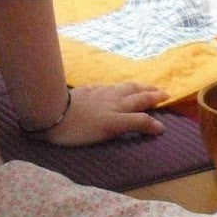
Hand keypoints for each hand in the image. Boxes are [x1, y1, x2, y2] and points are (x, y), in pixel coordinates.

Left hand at [41, 81, 169, 145]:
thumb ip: (136, 125)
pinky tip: (111, 87)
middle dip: (151, 93)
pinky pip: (104, 86)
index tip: (165, 117)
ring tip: (143, 87)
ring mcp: (98, 93)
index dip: (154, 114)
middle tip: (163, 92)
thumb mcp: (111, 129)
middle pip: (135, 94)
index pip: (142, 110)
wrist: (51, 112)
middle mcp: (112, 99)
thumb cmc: (81, 128)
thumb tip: (160, 127)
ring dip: (136, 87)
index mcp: (120, 109)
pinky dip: (114, 87)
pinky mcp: (85, 91)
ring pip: (122, 87)